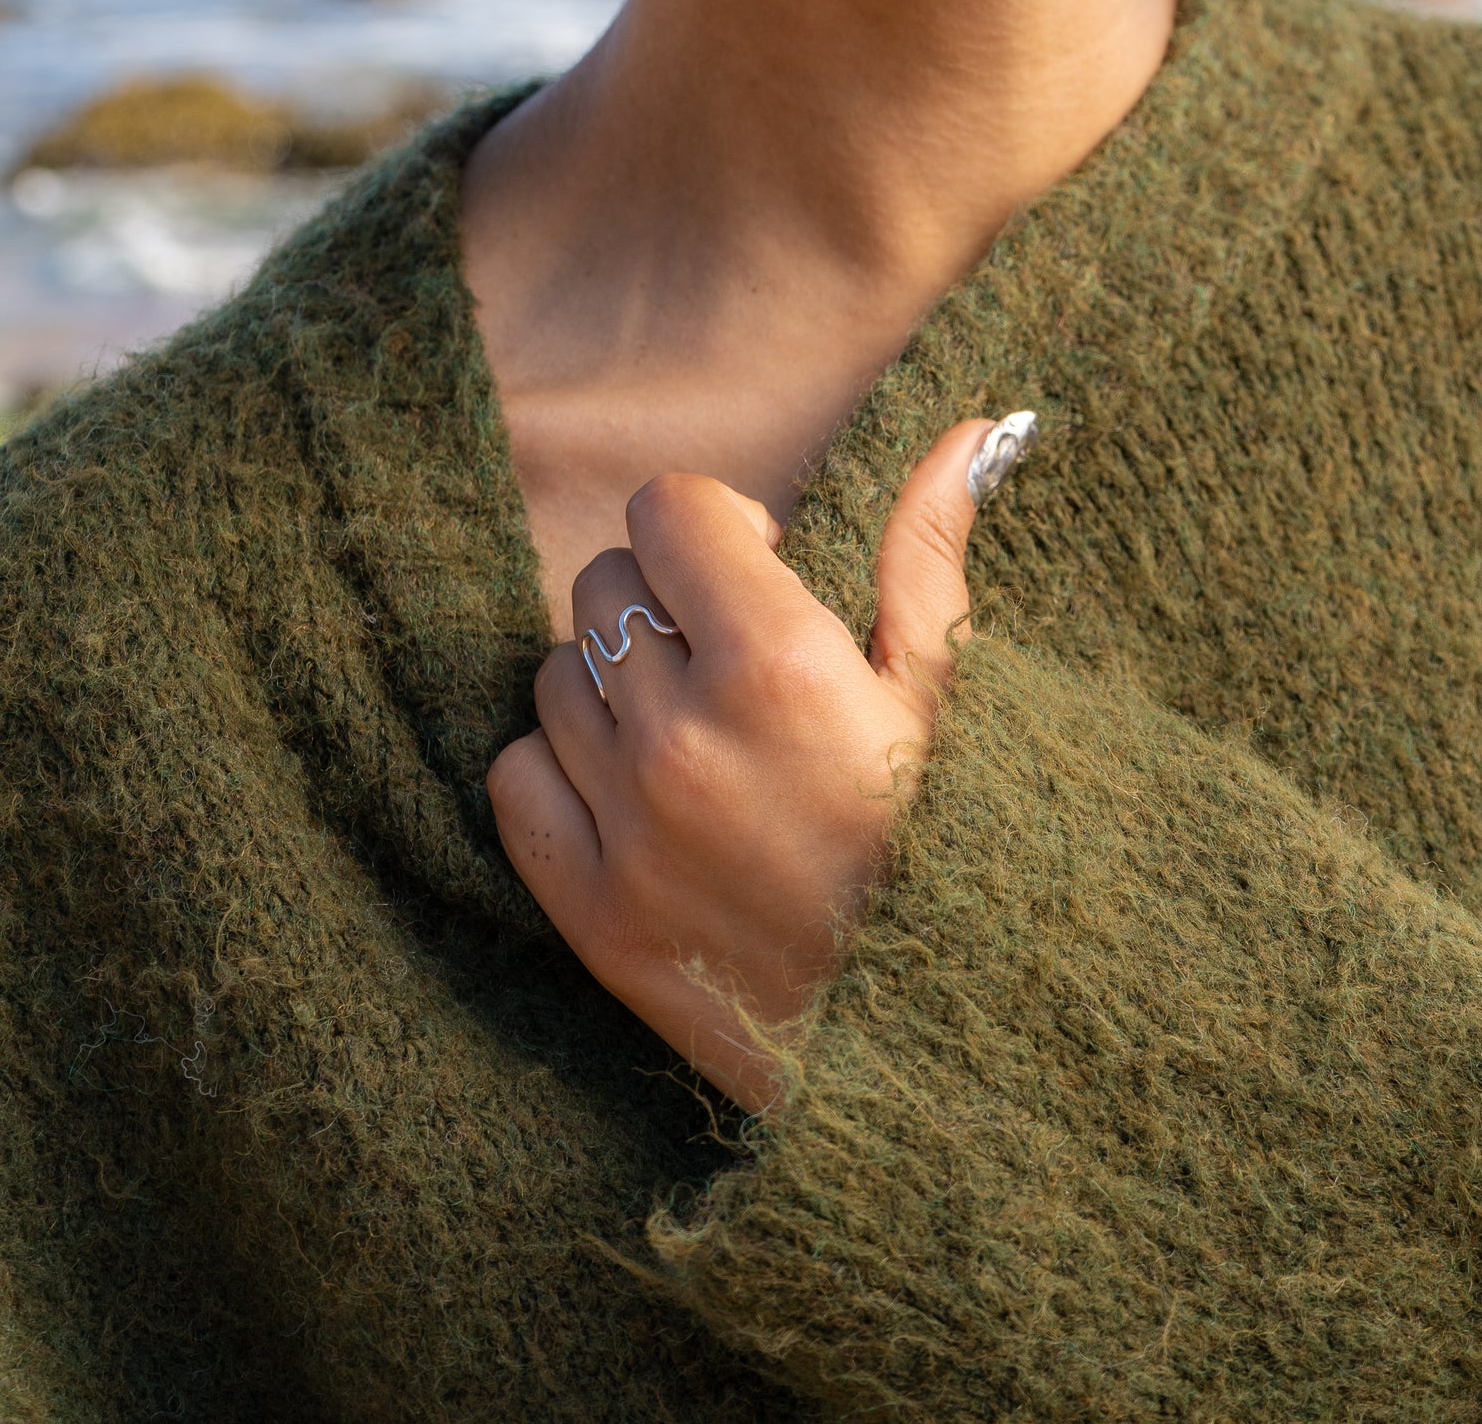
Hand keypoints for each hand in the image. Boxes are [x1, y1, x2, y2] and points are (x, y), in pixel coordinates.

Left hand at [487, 415, 1015, 1112]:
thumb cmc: (957, 852)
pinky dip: (560, 769)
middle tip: (731, 653)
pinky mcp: (589, 912)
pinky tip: (636, 789)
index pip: (668, 510)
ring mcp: (628, 828)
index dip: (714, 522)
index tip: (759, 564)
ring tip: (695, 729)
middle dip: (665, 596)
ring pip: (556, 674)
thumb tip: (965, 432)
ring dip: (615, 682)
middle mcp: (686, 737)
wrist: (935, 1048)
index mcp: (779, 666)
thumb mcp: (953, 699)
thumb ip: (928, 556)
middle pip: (606, 582)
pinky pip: (516, 777)